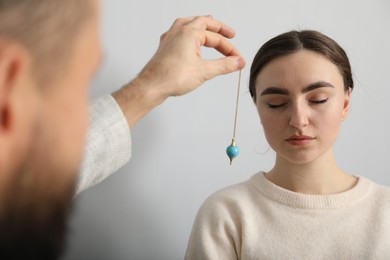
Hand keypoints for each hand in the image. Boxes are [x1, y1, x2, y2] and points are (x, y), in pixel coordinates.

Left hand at [113, 16, 245, 126]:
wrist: (151, 86)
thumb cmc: (170, 77)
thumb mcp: (204, 71)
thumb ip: (224, 66)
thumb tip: (237, 62)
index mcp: (189, 32)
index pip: (216, 38)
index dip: (230, 48)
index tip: (237, 58)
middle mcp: (179, 31)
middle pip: (204, 23)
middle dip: (219, 30)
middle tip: (230, 35)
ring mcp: (170, 37)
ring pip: (190, 25)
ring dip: (203, 28)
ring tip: (212, 31)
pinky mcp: (166, 46)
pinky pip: (180, 33)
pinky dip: (190, 34)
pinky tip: (190, 40)